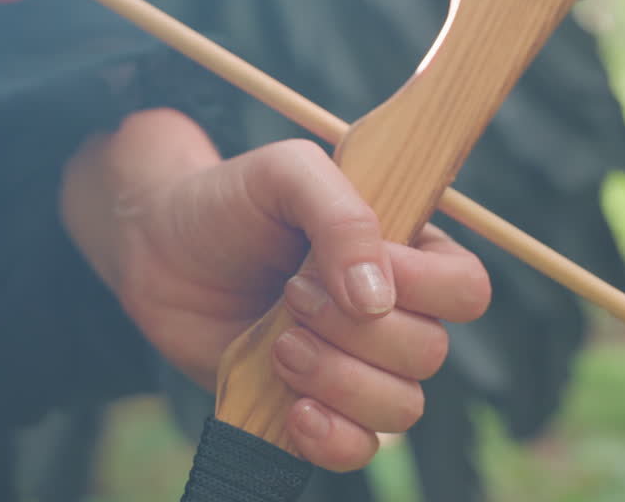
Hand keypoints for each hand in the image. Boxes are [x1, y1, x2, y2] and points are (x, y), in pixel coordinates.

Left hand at [59, 109, 491, 471]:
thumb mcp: (285, 173)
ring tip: (280, 345)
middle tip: (291, 294)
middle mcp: (395, 314)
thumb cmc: (230, 202)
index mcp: (407, 252)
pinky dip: (332, 438)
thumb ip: (342, 215)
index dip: (423, 287)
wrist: (158, 250)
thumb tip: (377, 299)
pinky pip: (361, 450)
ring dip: (339, 380)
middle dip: (356, 332)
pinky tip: (293, 408)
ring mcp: (357, 366)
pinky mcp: (316, 409)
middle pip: (431, 352)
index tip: (346, 267)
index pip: (465, 289)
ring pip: (402, 406)